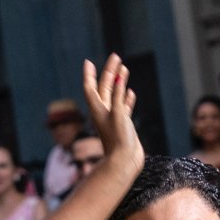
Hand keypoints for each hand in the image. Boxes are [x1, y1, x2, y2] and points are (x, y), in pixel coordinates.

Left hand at [82, 54, 139, 172]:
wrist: (124, 162)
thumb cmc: (119, 140)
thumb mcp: (118, 114)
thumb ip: (117, 95)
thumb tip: (118, 76)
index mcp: (98, 110)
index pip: (91, 87)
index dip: (89, 74)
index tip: (88, 62)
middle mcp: (104, 113)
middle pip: (104, 87)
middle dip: (109, 72)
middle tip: (116, 57)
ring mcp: (113, 119)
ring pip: (115, 95)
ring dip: (119, 82)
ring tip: (124, 69)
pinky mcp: (123, 125)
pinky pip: (124, 107)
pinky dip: (126, 98)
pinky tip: (131, 92)